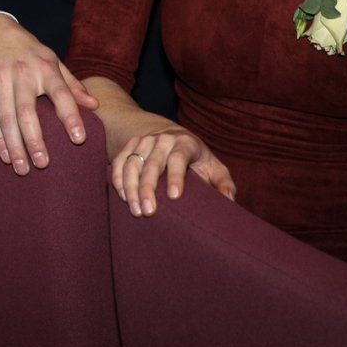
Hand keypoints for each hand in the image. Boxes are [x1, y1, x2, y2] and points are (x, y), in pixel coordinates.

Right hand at [0, 15, 99, 174]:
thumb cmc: (28, 50)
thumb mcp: (52, 60)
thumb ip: (72, 85)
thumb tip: (94, 106)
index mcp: (45, 68)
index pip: (61, 94)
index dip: (70, 116)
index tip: (79, 138)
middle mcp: (22, 74)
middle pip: (28, 112)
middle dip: (35, 140)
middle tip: (43, 164)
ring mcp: (0, 80)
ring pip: (7, 118)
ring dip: (15, 146)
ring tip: (23, 168)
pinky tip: (5, 155)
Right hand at [112, 125, 235, 215]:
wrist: (171, 134)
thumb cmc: (196, 158)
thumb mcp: (213, 166)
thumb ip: (223, 182)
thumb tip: (229, 201)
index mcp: (186, 142)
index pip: (179, 158)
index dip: (176, 176)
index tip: (174, 196)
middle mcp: (163, 139)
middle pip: (152, 163)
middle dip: (148, 188)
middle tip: (148, 211)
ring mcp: (144, 141)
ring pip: (132, 163)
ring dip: (131, 187)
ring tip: (135, 209)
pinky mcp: (130, 145)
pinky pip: (119, 162)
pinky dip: (118, 179)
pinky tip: (122, 197)